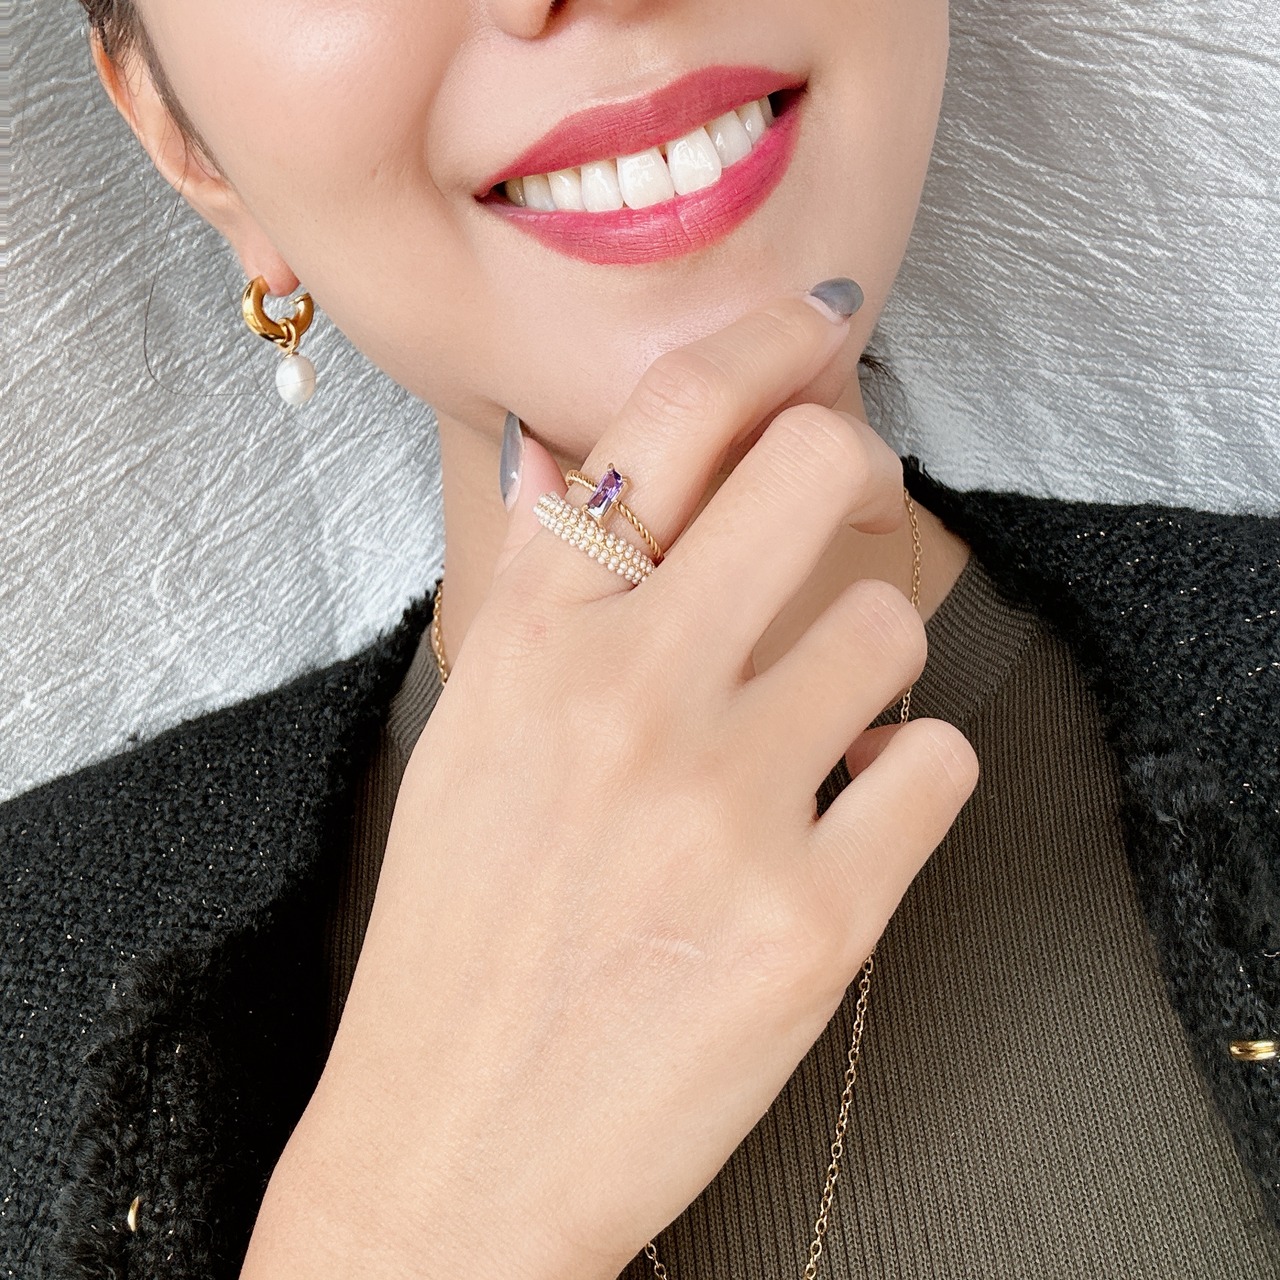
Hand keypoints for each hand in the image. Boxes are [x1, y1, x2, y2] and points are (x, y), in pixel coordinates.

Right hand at [241, 287, 978, 1279]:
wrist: (457, 1150)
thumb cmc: (460, 938)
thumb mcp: (472, 736)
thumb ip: (548, 601)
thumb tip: (604, 472)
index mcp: (530, 642)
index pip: (666, 420)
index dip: (756, 347)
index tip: (810, 330)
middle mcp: (627, 694)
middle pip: (813, 469)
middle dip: (850, 467)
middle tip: (849, 501)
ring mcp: (728, 801)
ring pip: (892, 622)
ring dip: (870, 662)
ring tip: (816, 728)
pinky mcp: (817, 914)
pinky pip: (936, 766)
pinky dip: (906, 783)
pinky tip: (842, 823)